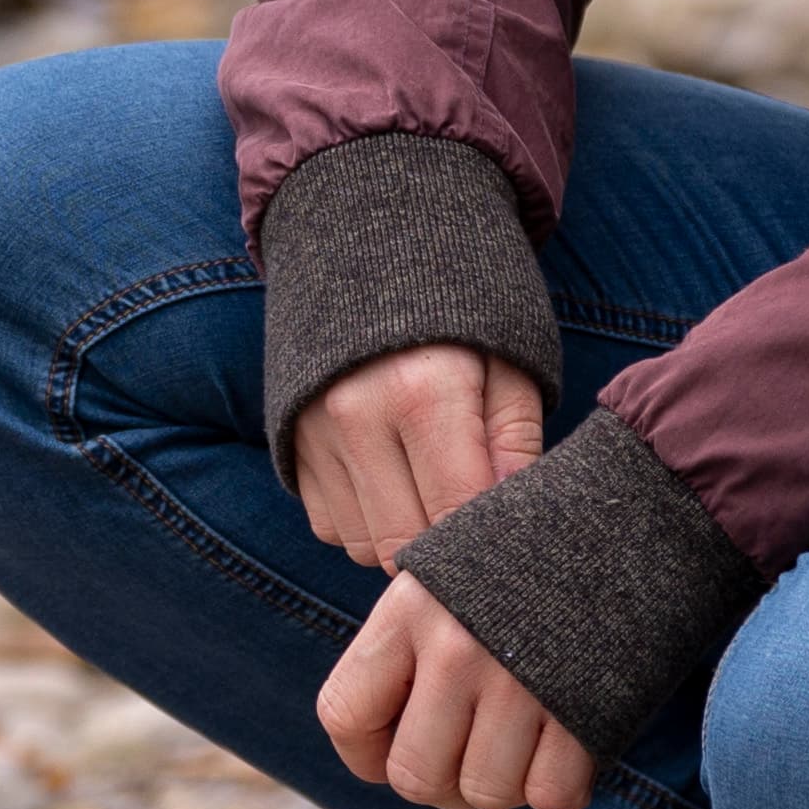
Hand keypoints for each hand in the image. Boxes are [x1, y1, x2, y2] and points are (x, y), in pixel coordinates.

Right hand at [292, 342, 540, 567]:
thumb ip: (516, 442)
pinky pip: (332, 529)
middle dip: (442, 545)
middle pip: (403, 542)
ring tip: (429, 487)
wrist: (371, 262)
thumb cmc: (460, 318)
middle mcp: (357, 416)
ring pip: (364, 547)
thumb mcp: (509, 362)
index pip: (455, 510)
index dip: (484, 537)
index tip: (504, 533)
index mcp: (423, 391)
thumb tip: (509, 518)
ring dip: (402, 537)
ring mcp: (316, 432)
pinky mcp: (292, 445)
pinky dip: (365, 524)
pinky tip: (391, 480)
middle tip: (469, 512)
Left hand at [320, 573, 596, 808]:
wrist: (630, 517)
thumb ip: (408, 649)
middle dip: (442, 783)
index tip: (392, 751)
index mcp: (409, 609)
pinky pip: (552, 795)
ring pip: (485, 794)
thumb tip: (384, 752)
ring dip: (506, 782)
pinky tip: (566, 740)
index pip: (345, 715)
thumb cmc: (528, 556)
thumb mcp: (450, 575)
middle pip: (416, 776)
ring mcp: (520, 682)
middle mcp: (455, 648)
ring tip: (523, 740)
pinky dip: (561, 784)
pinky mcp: (585, 708)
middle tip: (471, 754)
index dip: (363, 755)